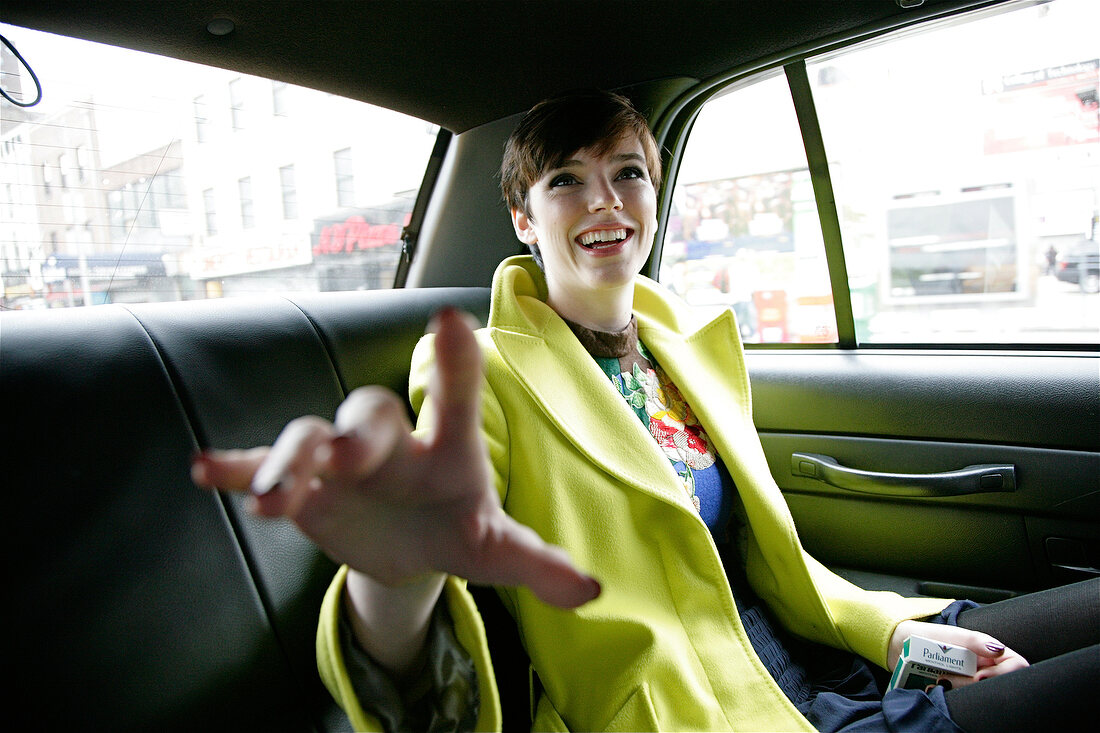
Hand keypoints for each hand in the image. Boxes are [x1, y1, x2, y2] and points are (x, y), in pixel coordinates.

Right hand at [192, 307, 600, 609]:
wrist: (407, 546)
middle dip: (358, 430)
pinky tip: (205, 471)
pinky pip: (262, 465)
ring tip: (274, 498)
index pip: (456, 400)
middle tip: (347, 449)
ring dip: (289, 461)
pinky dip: (238, 467)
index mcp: (446, 449)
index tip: (450, 320)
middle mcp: (390, 441)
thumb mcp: (494, 551)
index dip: (455, 363)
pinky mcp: (301, 483)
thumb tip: (591, 589)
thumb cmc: (457, 530)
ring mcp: (339, 458)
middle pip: (371, 416)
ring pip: (308, 438)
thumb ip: (537, 563)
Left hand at [888, 620, 1028, 688]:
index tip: (979, 675)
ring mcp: (971, 680)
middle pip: (998, 684)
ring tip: (940, 680)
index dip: (1004, 674)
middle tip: (951, 678)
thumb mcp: (954, 635)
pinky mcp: (957, 691)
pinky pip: (963, 699)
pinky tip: (936, 686)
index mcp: (990, 652)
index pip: (1016, 665)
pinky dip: (951, 695)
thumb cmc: (929, 635)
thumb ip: (976, 641)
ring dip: (960, 689)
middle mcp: (985, 668)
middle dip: (974, 683)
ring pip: (980, 694)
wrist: (901, 643)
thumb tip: (999, 649)